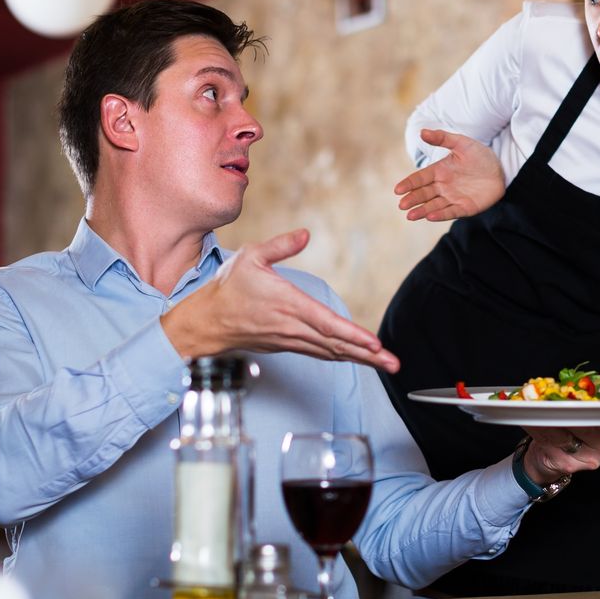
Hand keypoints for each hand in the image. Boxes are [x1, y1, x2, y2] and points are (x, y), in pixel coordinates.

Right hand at [162, 229, 399, 372]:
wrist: (205, 322)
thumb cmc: (228, 288)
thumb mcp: (251, 257)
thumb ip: (280, 245)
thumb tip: (305, 234)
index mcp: (287, 304)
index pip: (326, 323)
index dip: (352, 335)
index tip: (374, 344)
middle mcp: (292, 327)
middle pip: (336, 345)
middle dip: (367, 355)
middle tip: (394, 363)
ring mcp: (290, 340)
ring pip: (331, 352)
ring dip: (360, 359)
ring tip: (385, 364)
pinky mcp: (287, 345)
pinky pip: (320, 353)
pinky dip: (341, 356)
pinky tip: (357, 357)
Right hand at [394, 129, 504, 220]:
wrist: (501, 168)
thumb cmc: (480, 155)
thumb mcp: (461, 143)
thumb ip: (442, 138)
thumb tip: (422, 132)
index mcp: (439, 171)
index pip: (420, 178)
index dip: (409, 184)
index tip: (398, 190)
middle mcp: (443, 186)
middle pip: (424, 194)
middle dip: (413, 199)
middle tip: (402, 205)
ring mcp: (453, 198)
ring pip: (434, 205)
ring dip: (422, 211)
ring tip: (411, 215)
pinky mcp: (465, 208)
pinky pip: (451, 212)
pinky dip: (440, 214)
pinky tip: (430, 216)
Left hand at [520, 364, 599, 483]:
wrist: (546, 457)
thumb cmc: (570, 425)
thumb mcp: (585, 403)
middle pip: (596, 422)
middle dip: (580, 407)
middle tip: (568, 395)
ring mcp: (588, 458)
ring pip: (570, 431)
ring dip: (552, 416)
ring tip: (538, 403)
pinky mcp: (567, 465)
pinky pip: (551, 441)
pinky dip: (538, 428)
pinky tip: (530, 419)